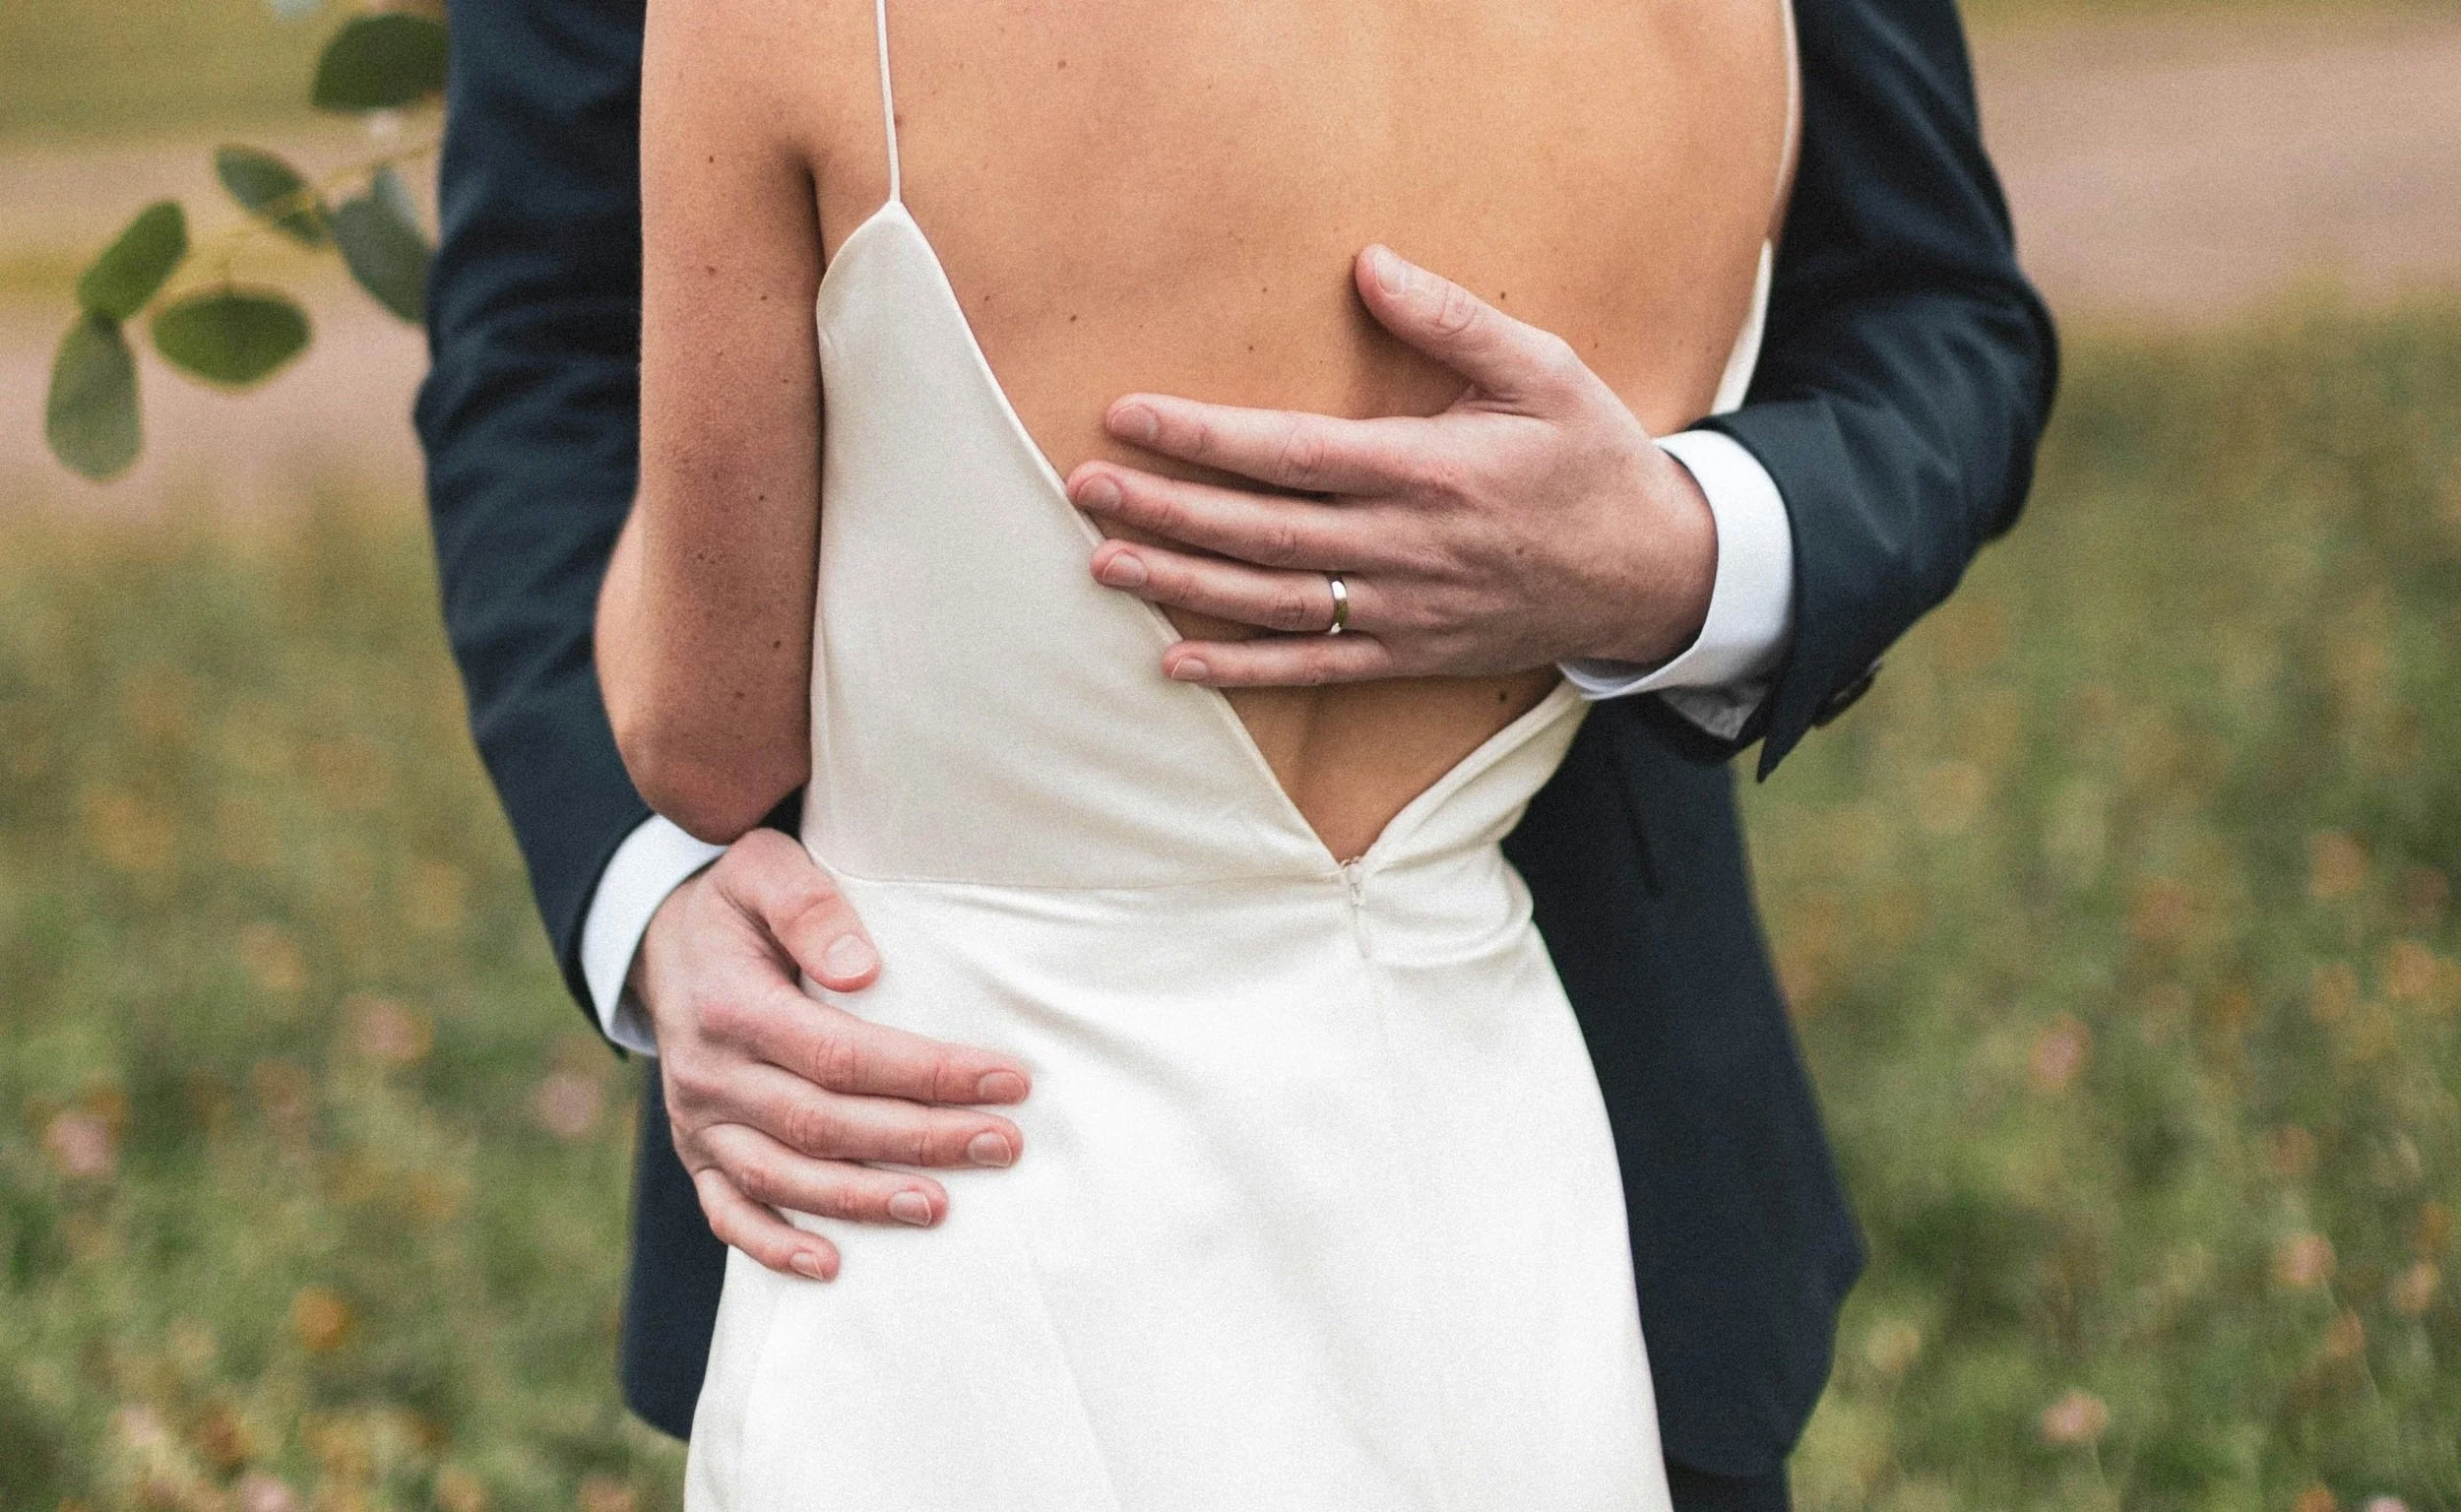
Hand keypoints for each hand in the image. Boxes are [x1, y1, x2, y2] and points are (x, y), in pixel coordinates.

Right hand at [633, 828, 1031, 1280]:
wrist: (662, 942)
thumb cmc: (740, 904)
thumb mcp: (764, 868)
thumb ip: (809, 907)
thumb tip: (862, 970)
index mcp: (734, 1007)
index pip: (843, 1054)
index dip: (927, 1073)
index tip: (1006, 1081)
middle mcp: (712, 1073)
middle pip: (825, 1123)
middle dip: (920, 1139)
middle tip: (1002, 1145)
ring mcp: (700, 1122)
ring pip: (784, 1177)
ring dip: (864, 1201)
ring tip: (940, 1208)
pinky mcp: (697, 1153)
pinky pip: (728, 1213)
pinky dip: (773, 1247)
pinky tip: (832, 1268)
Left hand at [1066, 243, 1716, 684]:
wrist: (1656, 573)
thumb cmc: (1593, 458)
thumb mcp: (1543, 368)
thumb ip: (1451, 319)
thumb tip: (1366, 264)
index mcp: (1430, 470)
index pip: (1291, 453)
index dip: (1203, 438)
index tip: (1129, 416)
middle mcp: (1406, 548)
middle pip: (1263, 531)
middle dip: (1167, 508)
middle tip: (1084, 488)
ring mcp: (1405, 612)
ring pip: (1273, 602)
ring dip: (1183, 584)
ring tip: (1104, 562)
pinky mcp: (1411, 655)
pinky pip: (1314, 670)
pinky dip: (1242, 669)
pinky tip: (1174, 661)